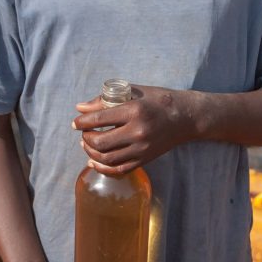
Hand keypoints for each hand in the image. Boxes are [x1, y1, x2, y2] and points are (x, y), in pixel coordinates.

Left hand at [72, 86, 201, 175]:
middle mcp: (138, 132)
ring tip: (87, 144)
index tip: (75, 123)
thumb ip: (105, 100)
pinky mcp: (145, 159)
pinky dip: (103, 167)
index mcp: (134, 111)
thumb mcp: (133, 92)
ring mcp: (142, 149)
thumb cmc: (159, 100)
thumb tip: (80, 108)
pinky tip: (95, 160)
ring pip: (108, 158)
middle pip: (101, 142)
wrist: (186, 118)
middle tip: (83, 133)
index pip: (99, 119)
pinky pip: (119, 169)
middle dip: (86, 138)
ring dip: (92, 153)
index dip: (82, 122)